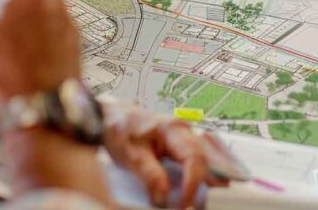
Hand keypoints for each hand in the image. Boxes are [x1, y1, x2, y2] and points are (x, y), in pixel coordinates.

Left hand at [102, 100, 227, 207]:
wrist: (113, 118)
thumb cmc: (122, 131)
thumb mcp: (132, 155)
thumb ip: (150, 175)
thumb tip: (163, 198)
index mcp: (173, 130)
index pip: (193, 158)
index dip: (192, 184)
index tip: (183, 204)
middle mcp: (185, 133)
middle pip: (204, 160)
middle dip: (204, 186)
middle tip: (197, 206)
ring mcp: (185, 139)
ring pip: (203, 162)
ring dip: (201, 184)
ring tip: (195, 203)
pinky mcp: (180, 148)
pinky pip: (193, 165)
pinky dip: (193, 180)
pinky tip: (191, 194)